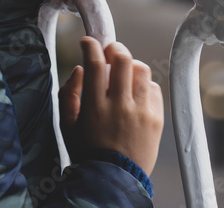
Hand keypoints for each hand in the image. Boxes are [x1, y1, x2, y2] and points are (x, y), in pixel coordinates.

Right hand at [58, 36, 163, 175]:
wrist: (114, 181)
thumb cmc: (86, 152)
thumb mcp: (66, 126)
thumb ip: (68, 94)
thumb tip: (80, 69)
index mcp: (94, 107)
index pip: (94, 63)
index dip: (91, 45)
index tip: (88, 42)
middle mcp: (119, 106)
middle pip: (123, 59)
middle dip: (115, 48)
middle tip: (109, 52)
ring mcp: (141, 113)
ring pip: (142, 70)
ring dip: (131, 66)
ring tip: (124, 74)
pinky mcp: (156, 120)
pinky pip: (154, 89)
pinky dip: (144, 85)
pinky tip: (135, 93)